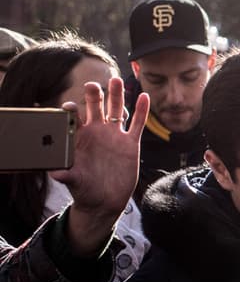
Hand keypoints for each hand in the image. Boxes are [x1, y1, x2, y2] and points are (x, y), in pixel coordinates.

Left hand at [52, 78, 148, 257]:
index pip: (75, 118)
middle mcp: (97, 132)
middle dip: (94, 95)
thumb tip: (54, 172)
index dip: (71, 110)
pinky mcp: (131, 143)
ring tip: (116, 80)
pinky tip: (144, 97)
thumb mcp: (74, 181)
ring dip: (116, 95)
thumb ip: (65, 174)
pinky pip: (137, 123)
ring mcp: (115, 136)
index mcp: (81, 138)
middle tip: (92, 85)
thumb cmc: (85, 190)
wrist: (104, 200)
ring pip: (116, 110)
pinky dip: (141, 110)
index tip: (70, 107)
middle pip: (96, 107)